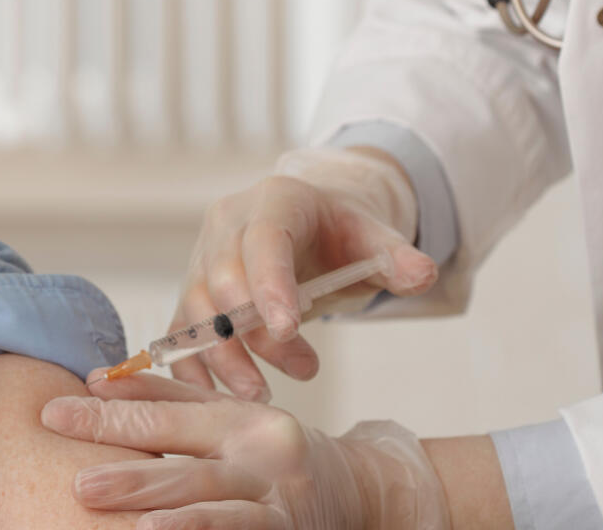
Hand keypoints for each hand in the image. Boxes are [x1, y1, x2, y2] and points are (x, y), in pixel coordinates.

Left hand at [39, 371, 448, 529]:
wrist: (358, 490)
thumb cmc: (269, 449)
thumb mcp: (225, 415)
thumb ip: (162, 399)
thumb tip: (95, 380)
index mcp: (240, 418)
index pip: (163, 417)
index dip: (107, 417)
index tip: (53, 415)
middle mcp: (264, 459)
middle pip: (189, 468)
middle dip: (133, 476)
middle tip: (80, 483)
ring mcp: (280, 507)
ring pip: (220, 514)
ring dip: (176, 522)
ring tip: (134, 528)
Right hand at [170, 147, 437, 399]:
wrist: (306, 227)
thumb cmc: (337, 235)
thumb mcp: (371, 237)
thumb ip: (396, 255)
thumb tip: (423, 273)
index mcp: (273, 202)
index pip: (264, 241)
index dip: (270, 284)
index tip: (288, 329)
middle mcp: (226, 226)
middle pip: (225, 280)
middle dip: (257, 333)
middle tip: (305, 369)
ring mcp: (202, 260)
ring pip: (197, 310)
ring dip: (224, 357)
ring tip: (260, 393)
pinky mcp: (193, 294)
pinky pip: (179, 332)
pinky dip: (189, 367)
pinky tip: (210, 400)